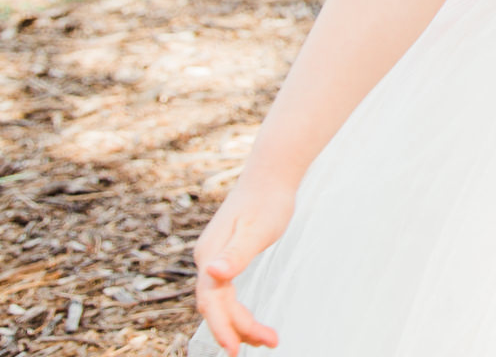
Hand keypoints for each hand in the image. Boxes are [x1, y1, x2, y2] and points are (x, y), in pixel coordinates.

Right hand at [193, 176, 294, 352]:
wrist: (271, 174)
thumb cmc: (268, 200)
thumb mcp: (257, 229)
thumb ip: (235, 254)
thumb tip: (212, 274)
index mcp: (209, 256)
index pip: (211, 301)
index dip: (221, 327)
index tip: (233, 350)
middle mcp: (207, 260)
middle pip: (216, 305)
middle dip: (238, 328)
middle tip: (270, 342)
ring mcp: (214, 259)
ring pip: (222, 302)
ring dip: (241, 323)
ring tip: (269, 339)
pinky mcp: (226, 257)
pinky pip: (227, 293)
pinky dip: (239, 310)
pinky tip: (251, 321)